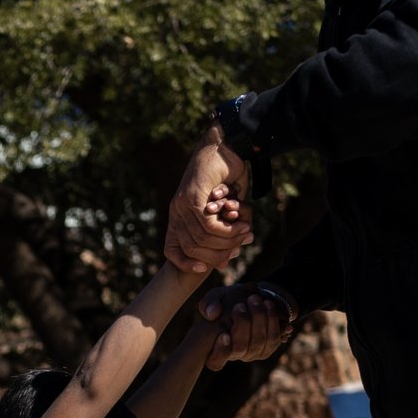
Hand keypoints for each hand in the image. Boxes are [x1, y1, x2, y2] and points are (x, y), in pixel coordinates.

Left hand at [165, 134, 252, 273]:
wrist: (223, 148)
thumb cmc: (225, 180)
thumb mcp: (222, 212)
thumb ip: (221, 235)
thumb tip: (225, 263)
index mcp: (178, 218)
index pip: (172, 251)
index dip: (185, 264)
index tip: (205, 268)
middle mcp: (176, 213)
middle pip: (192, 248)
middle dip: (218, 252)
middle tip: (240, 246)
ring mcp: (181, 205)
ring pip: (203, 238)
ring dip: (228, 238)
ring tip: (246, 232)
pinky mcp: (193, 198)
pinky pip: (209, 225)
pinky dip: (228, 228)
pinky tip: (242, 224)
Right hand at [199, 285, 292, 368]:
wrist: (248, 302)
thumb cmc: (224, 302)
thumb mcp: (214, 299)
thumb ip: (209, 304)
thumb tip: (213, 313)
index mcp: (215, 351)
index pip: (215, 362)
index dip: (221, 351)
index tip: (224, 334)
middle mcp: (234, 356)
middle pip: (239, 348)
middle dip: (242, 324)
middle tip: (239, 305)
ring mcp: (251, 354)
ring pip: (257, 342)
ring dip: (258, 318)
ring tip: (254, 299)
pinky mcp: (267, 349)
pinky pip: (273, 338)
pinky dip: (272, 319)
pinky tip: (267, 303)